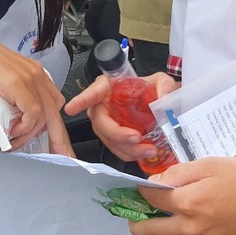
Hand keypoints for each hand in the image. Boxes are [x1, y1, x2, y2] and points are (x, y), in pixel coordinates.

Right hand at [0, 24, 73, 155]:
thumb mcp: (2, 82)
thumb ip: (12, 97)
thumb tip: (13, 119)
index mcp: (36, 73)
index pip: (55, 103)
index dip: (57, 126)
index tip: (58, 144)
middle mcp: (37, 75)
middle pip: (55, 112)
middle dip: (58, 138)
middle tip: (60, 155)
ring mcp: (30, 78)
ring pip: (43, 116)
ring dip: (29, 135)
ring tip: (14, 141)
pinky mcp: (19, 83)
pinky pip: (32, 113)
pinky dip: (24, 127)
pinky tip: (12, 130)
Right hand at [64, 71, 178, 161]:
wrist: (157, 104)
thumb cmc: (151, 89)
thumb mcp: (160, 81)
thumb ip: (164, 85)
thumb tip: (164, 96)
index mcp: (109, 87)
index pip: (92, 92)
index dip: (81, 100)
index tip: (71, 108)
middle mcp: (103, 106)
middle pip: (100, 123)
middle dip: (117, 134)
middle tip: (136, 138)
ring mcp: (107, 123)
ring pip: (108, 140)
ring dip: (127, 148)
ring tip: (148, 149)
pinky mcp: (114, 137)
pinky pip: (116, 148)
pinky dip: (130, 153)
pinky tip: (144, 152)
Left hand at [129, 158, 235, 234]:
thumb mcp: (214, 165)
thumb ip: (181, 173)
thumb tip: (157, 182)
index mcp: (189, 203)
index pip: (152, 199)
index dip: (143, 192)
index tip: (139, 190)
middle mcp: (193, 230)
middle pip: (154, 232)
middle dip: (138, 224)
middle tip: (133, 220)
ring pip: (188, 234)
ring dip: (190, 223)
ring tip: (218, 207)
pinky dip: (212, 233)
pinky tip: (230, 220)